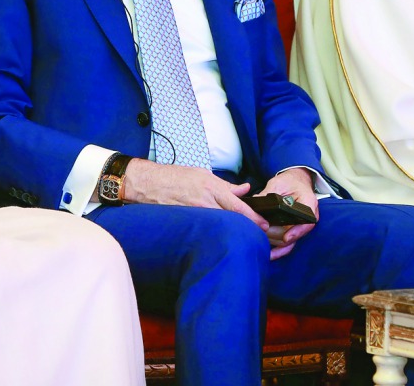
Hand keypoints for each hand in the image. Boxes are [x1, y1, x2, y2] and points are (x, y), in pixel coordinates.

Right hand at [123, 159, 267, 229]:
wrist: (148, 184)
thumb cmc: (174, 177)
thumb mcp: (203, 174)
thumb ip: (225, 185)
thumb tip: (244, 190)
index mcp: (211, 189)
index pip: (238, 206)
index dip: (253, 218)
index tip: (265, 225)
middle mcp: (205, 203)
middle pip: (232, 220)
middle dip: (247, 228)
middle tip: (260, 235)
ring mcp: (195, 215)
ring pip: (220, 227)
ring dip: (232, 232)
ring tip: (243, 238)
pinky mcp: (187, 223)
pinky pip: (205, 230)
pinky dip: (215, 234)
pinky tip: (221, 239)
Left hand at [256, 168, 319, 259]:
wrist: (296, 182)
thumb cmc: (289, 181)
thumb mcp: (278, 183)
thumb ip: (268, 192)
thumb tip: (256, 202)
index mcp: (308, 203)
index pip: (307, 221)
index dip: (297, 231)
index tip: (286, 237)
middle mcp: (308, 217)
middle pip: (295, 234)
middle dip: (277, 237)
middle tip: (261, 235)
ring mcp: (302, 226)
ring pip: (291, 242)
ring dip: (275, 244)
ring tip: (259, 242)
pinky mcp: (294, 230)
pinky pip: (288, 244)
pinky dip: (279, 250)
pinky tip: (269, 254)